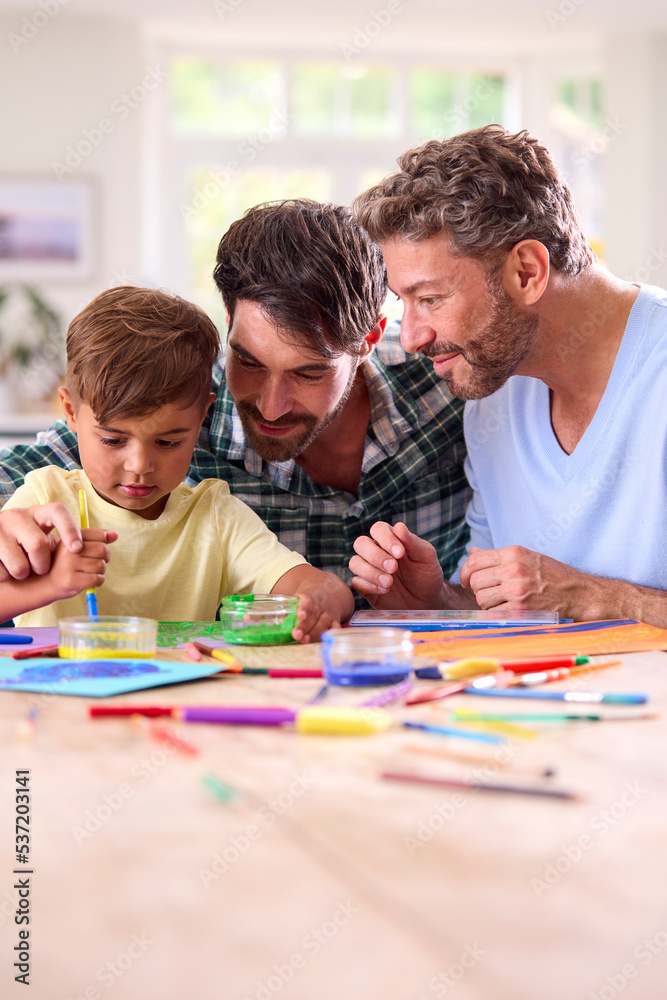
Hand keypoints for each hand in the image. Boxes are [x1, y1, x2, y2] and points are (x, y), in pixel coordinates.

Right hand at [0, 503, 82, 581]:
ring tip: (22, 570)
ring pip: (19, 565)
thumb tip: (111, 536)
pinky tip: (5, 570)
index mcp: (37, 512)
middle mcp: (16, 517)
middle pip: (38, 544)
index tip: (77, 549)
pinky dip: (6, 577)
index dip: (70, 529)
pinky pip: (2, 574)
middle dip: (42, 563)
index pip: (58, 511)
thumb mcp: (46, 532)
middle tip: (41, 569)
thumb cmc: (27, 542)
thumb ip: (75, 536)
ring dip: (24, 573)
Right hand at [47, 528, 117, 601]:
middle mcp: (69, 550)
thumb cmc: (64, 563)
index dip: (104, 541)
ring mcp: (69, 565)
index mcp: (69, 538)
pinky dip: (99, 581)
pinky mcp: (72, 581)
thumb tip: (115, 534)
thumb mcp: (75, 546)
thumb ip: (95, 538)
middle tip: (98, 561)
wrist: (46, 583)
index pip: (98, 534)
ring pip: (101, 565)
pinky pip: (97, 579)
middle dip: (105, 557)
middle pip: (102, 549)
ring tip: (91, 572)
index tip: (99, 549)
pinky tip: (91, 580)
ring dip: (101, 570)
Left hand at [292, 590, 340, 643]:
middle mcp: (320, 606)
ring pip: (323, 624)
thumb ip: (288, 610)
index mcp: (310, 598)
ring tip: (304, 641)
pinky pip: (335, 629)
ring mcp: (328, 615)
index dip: (304, 609)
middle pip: (313, 617)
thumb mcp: (299, 599)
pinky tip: (325, 642)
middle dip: (305, 627)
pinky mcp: (335, 622)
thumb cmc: (309, 599)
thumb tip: (267, 620)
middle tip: (297, 635)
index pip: (307, 602)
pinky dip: (331, 635)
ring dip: (314, 633)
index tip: (300, 615)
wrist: (328, 592)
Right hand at [349, 521, 445, 608]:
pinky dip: (369, 586)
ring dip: (370, 572)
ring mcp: (369, 569)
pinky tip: (385, 590)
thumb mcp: (426, 556)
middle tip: (393, 568)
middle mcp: (376, 551)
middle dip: (375, 556)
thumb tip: (399, 526)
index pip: (378, 529)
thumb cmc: (427, 574)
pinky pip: (356, 582)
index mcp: (391, 539)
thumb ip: (412, 542)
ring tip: (389, 582)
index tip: (400, 553)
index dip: (385, 538)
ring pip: (354, 562)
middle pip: (360, 543)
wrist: (426, 601)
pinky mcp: (366, 587)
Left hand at [460, 545, 587, 615]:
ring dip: (487, 603)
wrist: (580, 594)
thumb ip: (498, 556)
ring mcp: (516, 591)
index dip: (465, 572)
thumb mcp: (527, 557)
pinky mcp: (520, 610)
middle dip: (478, 589)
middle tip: (490, 593)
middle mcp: (513, 570)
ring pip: (481, 598)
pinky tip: (508, 611)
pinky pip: (493, 614)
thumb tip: (472, 552)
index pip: (474, 560)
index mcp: (514, 554)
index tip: (467, 581)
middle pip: (475, 581)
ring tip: (503, 602)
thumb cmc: (554, 576)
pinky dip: (496, 615)